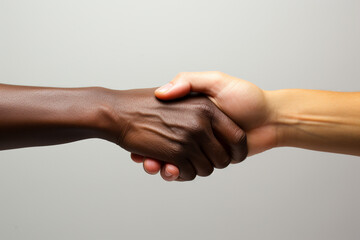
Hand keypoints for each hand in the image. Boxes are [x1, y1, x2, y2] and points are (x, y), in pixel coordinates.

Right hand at [132, 72, 276, 179]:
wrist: (271, 118)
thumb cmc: (246, 97)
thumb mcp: (215, 81)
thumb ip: (190, 81)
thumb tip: (162, 93)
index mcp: (194, 113)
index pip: (165, 125)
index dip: (154, 134)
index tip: (143, 139)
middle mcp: (196, 130)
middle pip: (166, 146)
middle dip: (156, 153)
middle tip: (146, 156)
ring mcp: (201, 146)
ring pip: (175, 161)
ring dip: (163, 166)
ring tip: (153, 163)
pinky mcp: (208, 160)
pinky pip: (186, 172)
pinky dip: (175, 174)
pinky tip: (166, 169)